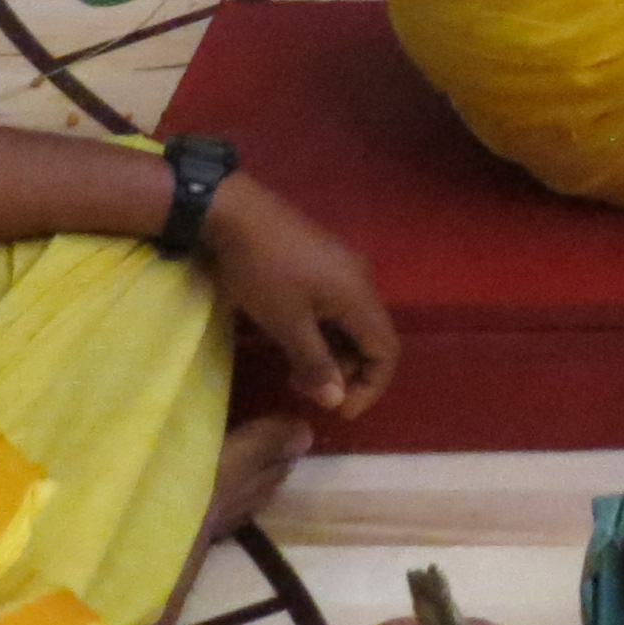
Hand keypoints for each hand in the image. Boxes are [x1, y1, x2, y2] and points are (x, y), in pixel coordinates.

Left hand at [199, 175, 400, 420]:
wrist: (236, 214)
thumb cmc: (263, 272)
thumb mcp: (286, 325)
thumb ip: (316, 363)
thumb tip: (336, 399)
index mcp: (360, 295)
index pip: (387, 350)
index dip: (371, 386)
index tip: (340, 410)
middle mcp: (361, 280)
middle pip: (371, 338)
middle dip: (346, 372)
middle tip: (308, 391)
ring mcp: (343, 268)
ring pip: (351, 323)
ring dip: (332, 354)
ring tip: (295, 372)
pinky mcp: (324, 261)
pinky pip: (337, 306)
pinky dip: (323, 332)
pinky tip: (293, 341)